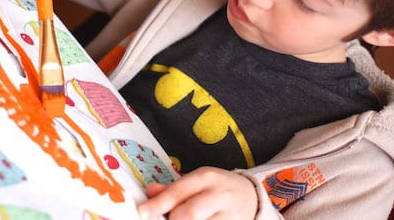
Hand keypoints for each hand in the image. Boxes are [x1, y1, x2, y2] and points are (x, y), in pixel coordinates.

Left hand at [137, 167, 257, 219]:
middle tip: (168, 219)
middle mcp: (219, 195)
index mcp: (206, 178)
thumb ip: (173, 188)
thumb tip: (150, 192)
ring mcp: (230, 216)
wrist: (252, 196)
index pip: (178, 192)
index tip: (142, 213)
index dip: (157, 205)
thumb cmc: (217, 189)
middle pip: (189, 214)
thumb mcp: (196, 181)